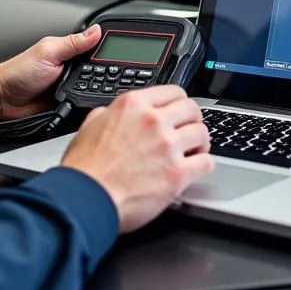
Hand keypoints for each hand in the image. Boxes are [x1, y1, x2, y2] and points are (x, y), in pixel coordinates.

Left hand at [0, 25, 101, 121]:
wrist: (3, 99)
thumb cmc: (18, 72)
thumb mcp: (48, 52)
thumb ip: (73, 43)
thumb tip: (96, 30)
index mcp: (68, 50)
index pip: (94, 48)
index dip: (106, 50)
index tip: (118, 53)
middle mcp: (71, 67)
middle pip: (98, 70)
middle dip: (102, 74)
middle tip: (97, 75)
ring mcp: (70, 85)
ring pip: (93, 88)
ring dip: (93, 90)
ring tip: (84, 89)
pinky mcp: (68, 102)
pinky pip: (83, 103)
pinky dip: (85, 104)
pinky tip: (83, 102)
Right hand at [61, 86, 212, 233]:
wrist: (85, 198)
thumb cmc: (84, 169)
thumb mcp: (89, 127)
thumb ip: (106, 115)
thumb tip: (110, 114)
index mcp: (133, 105)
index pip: (173, 91)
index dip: (179, 103)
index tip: (180, 111)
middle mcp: (153, 120)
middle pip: (192, 109)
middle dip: (193, 121)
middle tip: (189, 131)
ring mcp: (167, 146)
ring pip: (202, 133)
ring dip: (200, 143)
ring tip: (194, 151)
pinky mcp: (177, 173)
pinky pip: (206, 162)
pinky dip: (203, 165)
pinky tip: (196, 168)